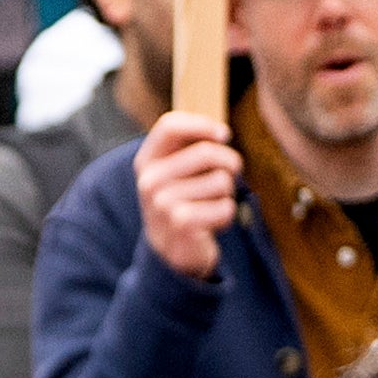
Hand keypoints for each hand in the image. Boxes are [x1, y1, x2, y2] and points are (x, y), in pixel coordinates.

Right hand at [129, 106, 239, 281]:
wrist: (168, 253)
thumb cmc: (181, 202)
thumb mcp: (176, 172)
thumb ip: (191, 147)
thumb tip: (221, 133)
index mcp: (146, 161)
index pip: (170, 126)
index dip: (202, 125)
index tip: (224, 135)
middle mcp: (149, 180)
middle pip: (206, 152)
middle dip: (229, 162)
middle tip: (231, 174)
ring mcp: (162, 203)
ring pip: (222, 180)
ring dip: (227, 193)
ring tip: (211, 205)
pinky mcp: (181, 224)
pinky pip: (225, 207)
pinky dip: (227, 215)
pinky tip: (211, 224)